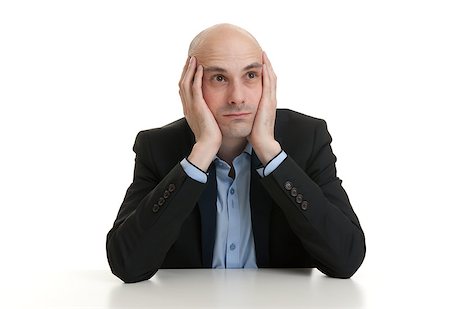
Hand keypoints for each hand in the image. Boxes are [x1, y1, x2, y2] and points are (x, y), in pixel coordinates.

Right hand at [179, 56, 221, 170]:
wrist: (208, 145)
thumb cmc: (211, 137)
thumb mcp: (207, 123)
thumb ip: (207, 114)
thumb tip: (213, 111)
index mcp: (189, 109)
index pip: (184, 89)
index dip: (186, 77)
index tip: (191, 68)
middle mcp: (187, 106)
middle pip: (182, 83)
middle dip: (186, 70)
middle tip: (190, 58)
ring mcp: (191, 106)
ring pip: (186, 83)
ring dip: (189, 69)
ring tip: (194, 58)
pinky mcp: (197, 106)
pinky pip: (195, 87)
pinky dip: (196, 76)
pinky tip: (200, 67)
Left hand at [248, 52, 280, 164]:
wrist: (263, 143)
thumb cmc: (255, 134)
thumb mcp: (250, 119)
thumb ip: (247, 111)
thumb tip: (238, 108)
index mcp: (266, 103)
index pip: (266, 83)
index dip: (264, 72)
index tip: (258, 63)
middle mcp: (271, 99)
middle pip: (271, 77)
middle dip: (267, 65)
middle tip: (262, 53)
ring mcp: (271, 100)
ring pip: (272, 78)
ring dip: (268, 65)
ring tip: (263, 54)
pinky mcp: (268, 102)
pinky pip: (268, 84)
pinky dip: (267, 73)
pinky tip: (263, 64)